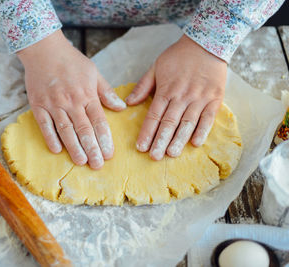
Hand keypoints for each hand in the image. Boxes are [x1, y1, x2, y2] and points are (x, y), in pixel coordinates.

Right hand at [17, 30, 125, 168]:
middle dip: (92, 149)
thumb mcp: (94, 73)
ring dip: (74, 148)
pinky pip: (45, 125)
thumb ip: (106, 92)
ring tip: (81, 162)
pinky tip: (57, 150)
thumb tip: (121, 108)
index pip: (98, 121)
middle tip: (97, 165)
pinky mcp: (38, 105)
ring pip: (66, 130)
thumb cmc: (71, 61)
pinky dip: (50, 138)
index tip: (109, 154)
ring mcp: (54, 104)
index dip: (105, 139)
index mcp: (87, 94)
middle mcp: (71, 101)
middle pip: (84, 129)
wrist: (44, 50)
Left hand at [125, 34, 226, 159]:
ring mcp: (199, 98)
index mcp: (166, 90)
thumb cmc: (178, 57)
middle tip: (154, 157)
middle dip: (161, 141)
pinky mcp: (215, 98)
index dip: (147, 132)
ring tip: (171, 154)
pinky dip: (202, 131)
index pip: (154, 115)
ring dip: (179, 139)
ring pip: (187, 123)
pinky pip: (208, 118)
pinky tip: (195, 143)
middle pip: (169, 122)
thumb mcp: (156, 67)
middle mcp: (182, 96)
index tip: (141, 147)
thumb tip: (128, 103)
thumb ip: (143, 86)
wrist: (207, 43)